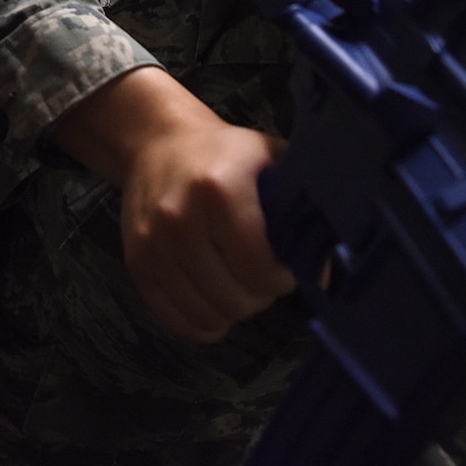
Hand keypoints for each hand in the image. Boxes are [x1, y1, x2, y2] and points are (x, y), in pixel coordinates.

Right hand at [122, 109, 292, 339]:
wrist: (158, 143)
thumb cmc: (228, 155)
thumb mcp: (273, 162)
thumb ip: (304, 209)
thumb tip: (329, 271)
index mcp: (219, 189)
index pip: (260, 269)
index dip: (283, 278)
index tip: (287, 265)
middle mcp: (179, 217)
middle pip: (235, 299)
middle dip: (260, 295)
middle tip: (263, 274)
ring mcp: (152, 243)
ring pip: (207, 315)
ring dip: (232, 309)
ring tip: (238, 282)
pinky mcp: (136, 263)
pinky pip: (175, 320)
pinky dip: (202, 322)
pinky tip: (215, 301)